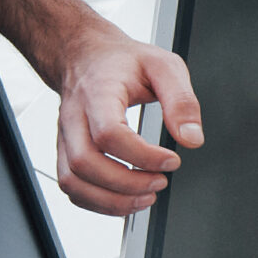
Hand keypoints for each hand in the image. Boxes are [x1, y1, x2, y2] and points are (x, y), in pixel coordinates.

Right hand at [0, 0, 202, 214]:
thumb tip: (192, 139)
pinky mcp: (66, 151)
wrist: (85, 56)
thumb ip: (181, 100)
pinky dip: (97, 202)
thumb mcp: (163, 65)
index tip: (172, 161)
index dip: (142, 156)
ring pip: (73, 180)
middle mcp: (74, 117)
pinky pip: (71, 186)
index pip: (109, 134)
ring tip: (146, 196)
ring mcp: (66, 137)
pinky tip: (126, 199)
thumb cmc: (123, 62)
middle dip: (127, 183)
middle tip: (161, 182)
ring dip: (111, 200)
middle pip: (85, 163)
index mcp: (98, 93)